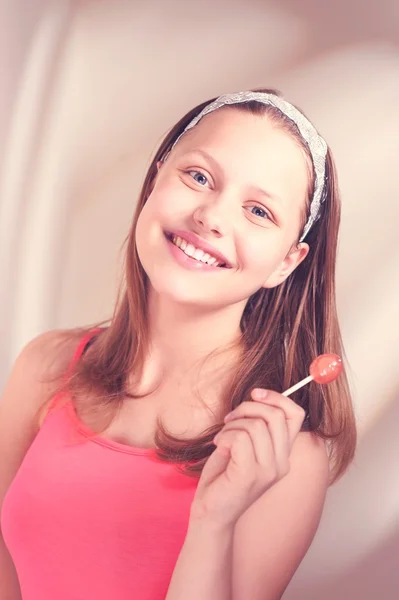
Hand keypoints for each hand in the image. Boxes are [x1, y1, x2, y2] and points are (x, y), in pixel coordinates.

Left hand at [190, 389, 305, 529]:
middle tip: (230, 418)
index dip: (277, 397)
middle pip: (275, 415)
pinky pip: (240, 437)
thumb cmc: (224, 476)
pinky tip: (220, 446)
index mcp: (283, 454)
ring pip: (256, 425)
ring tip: (222, 438)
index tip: (255, 394)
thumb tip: (258, 395)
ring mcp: (268, 471)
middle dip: (247, 408)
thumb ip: (257, 425)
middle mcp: (281, 464)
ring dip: (232, 424)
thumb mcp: (245, 445)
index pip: (296, 415)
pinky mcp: (250, 475)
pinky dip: (225, 435)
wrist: (210, 513)